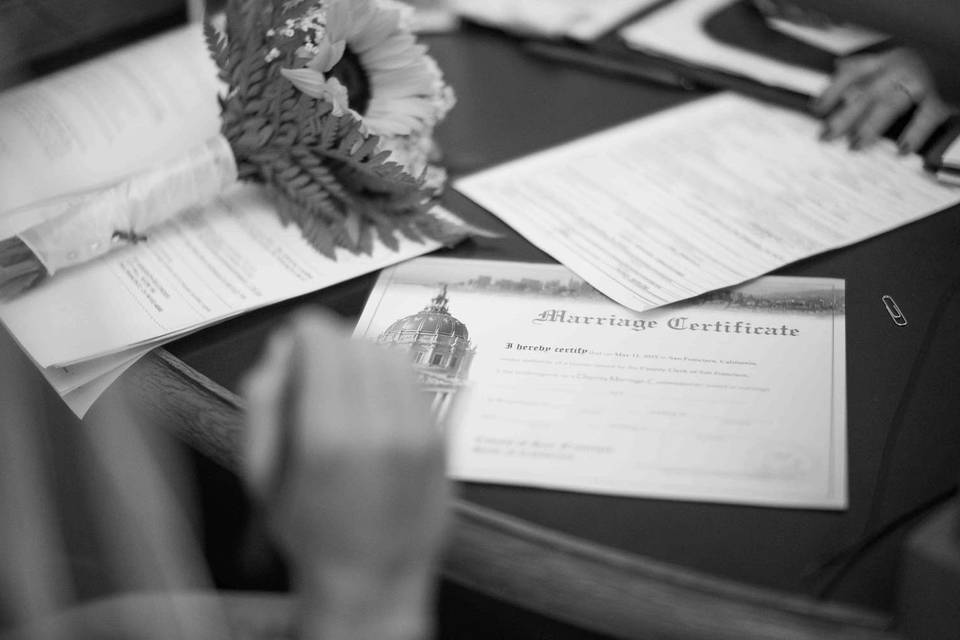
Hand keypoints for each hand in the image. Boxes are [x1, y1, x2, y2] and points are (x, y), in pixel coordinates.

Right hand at [241, 311, 448, 639]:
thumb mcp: (264, 475)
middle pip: (356, 341)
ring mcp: (417, 432)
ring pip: (390, 355)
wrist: (372, 581)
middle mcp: (378, 427)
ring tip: (347, 384)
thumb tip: (283, 350)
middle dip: (331, 344)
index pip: (322, 340)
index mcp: (327, 437)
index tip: (297, 342)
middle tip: (317, 367)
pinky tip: (376, 401)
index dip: (303, 334)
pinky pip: (415, 381)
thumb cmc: (311, 533)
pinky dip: (391, 378)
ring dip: (364, 356)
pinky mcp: (440, 438)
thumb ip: (265, 403)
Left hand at [813, 48, 954, 152]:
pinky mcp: (941, 98)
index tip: (816, 109)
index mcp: (887, 58)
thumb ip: (869, 64)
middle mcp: (901, 68)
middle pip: (864, 94)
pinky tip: (901, 150)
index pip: (852, 73)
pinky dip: (913, 136)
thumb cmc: (927, 62)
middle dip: (842, 117)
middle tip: (826, 136)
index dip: (831, 92)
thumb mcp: (895, 57)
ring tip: (855, 146)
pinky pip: (924, 118)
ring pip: (888, 106)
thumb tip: (839, 66)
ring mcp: (920, 82)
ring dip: (868, 129)